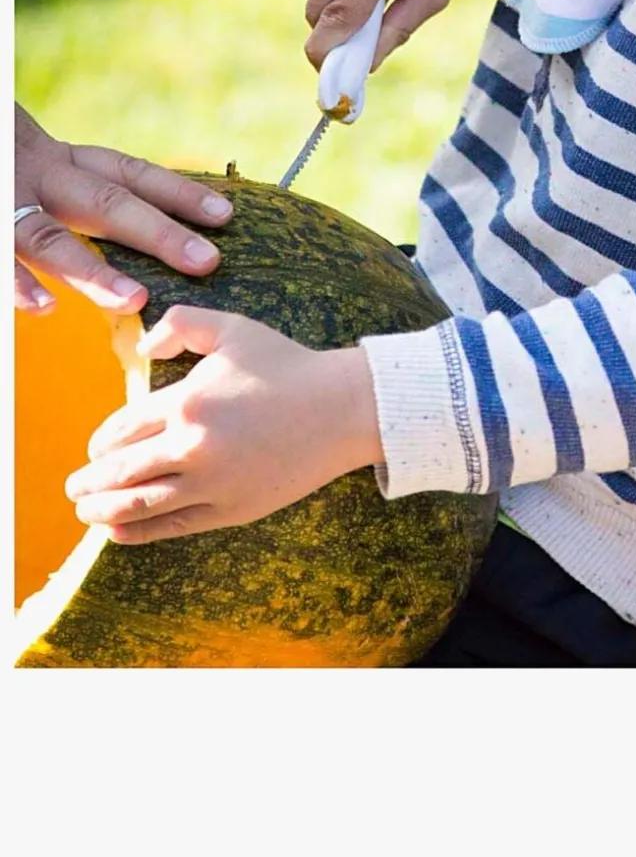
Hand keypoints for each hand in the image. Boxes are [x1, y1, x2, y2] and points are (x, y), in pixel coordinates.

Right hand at [14, 105, 232, 314]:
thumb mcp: (33, 162)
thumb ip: (74, 188)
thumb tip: (136, 230)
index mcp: (56, 160)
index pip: (128, 173)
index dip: (177, 191)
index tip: (226, 214)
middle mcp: (35, 173)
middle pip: (106, 202)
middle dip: (159, 232)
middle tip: (208, 261)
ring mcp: (2, 195)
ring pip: (50, 236)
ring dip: (93, 270)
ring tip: (135, 299)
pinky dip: (17, 283)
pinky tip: (43, 309)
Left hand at [65, 306, 383, 542]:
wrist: (341, 409)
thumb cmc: (287, 366)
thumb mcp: (232, 329)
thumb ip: (182, 324)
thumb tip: (145, 347)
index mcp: (187, 401)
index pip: (124, 428)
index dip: (101, 442)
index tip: (95, 449)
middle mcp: (192, 445)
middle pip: (122, 470)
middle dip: (90, 481)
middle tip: (73, 487)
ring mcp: (211, 482)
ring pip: (139, 503)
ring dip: (103, 510)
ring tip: (86, 511)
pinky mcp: (230, 508)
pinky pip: (172, 526)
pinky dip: (137, 532)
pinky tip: (117, 532)